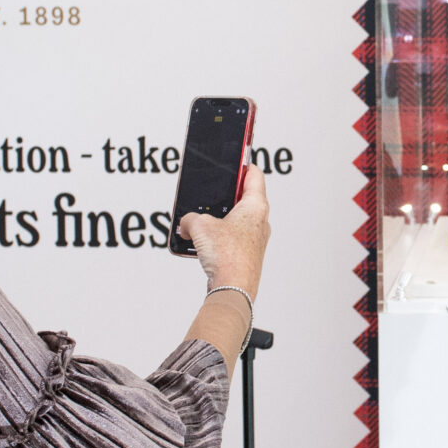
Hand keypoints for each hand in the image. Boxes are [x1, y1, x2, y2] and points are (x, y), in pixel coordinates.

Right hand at [181, 167, 268, 296]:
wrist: (233, 289)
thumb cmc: (229, 257)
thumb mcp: (200, 226)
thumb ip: (190, 218)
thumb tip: (187, 225)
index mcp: (256, 206)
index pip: (254, 175)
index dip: (243, 164)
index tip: (237, 158)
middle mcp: (260, 222)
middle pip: (243, 199)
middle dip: (225, 196)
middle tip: (212, 193)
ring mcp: (254, 240)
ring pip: (235, 221)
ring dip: (219, 220)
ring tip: (201, 224)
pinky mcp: (246, 255)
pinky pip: (230, 239)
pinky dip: (218, 238)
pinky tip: (203, 244)